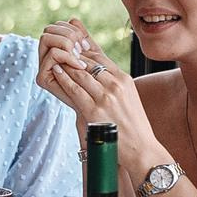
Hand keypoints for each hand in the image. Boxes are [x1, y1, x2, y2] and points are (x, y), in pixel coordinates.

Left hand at [36, 20, 152, 144]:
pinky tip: (57, 72)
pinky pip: (75, 90)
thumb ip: (115, 84)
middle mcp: (116, 85)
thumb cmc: (133, 125)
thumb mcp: (128, 97)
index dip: (84, 51)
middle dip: (73, 55)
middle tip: (60, 50)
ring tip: (55, 59)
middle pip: (89, 63)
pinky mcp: (95, 111)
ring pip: (80, 73)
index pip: (101, 58)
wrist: (141, 148)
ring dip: (66, 65)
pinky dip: (64, 79)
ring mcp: (106, 97)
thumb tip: (99, 74)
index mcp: (125, 79)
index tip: (72, 47)